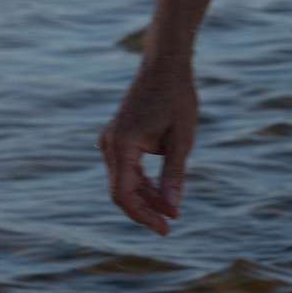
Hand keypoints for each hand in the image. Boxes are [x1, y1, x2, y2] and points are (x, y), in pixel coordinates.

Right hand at [100, 62, 197, 235]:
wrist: (165, 64)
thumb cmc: (176, 98)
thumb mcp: (182, 139)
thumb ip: (174, 175)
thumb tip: (172, 208)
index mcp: (122, 144)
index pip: (123, 195)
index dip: (143, 216)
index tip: (166, 227)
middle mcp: (109, 143)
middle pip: (121, 191)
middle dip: (145, 209)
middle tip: (171, 221)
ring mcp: (111, 139)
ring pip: (123, 181)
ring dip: (145, 197)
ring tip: (171, 208)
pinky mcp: (118, 137)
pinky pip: (125, 168)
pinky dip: (142, 182)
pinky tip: (162, 190)